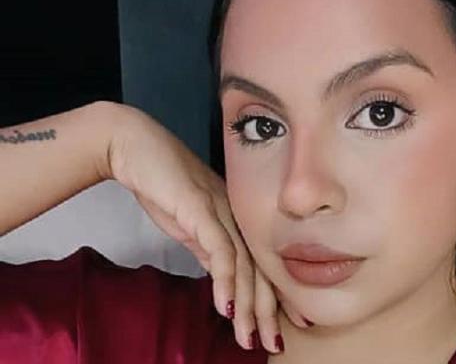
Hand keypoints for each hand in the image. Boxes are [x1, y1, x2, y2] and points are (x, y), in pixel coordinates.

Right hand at [104, 104, 310, 351]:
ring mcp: (220, 210)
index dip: (274, 296)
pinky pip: (218, 248)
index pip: (260, 264)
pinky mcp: (199, 207)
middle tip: (273, 343)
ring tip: (249, 337)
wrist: (134, 147)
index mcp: (235, 220)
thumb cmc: (161, 184)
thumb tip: (220, 277)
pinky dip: (224, 279)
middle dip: (266, 310)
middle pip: (258, 268)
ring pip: (243, 264)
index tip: (286, 325)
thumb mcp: (189, 225)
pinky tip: (226, 307)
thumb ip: (207, 248)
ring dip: (246, 305)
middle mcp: (235, 216)